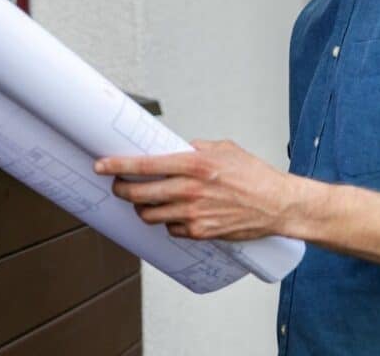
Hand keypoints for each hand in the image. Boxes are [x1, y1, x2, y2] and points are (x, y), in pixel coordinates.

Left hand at [93, 139, 295, 240]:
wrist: (278, 205)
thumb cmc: (255, 176)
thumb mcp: (225, 149)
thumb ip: (197, 148)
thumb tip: (176, 148)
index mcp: (194, 164)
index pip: (145, 164)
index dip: (117, 165)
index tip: (101, 165)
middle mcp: (190, 189)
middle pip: (139, 193)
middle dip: (121, 190)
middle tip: (119, 186)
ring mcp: (194, 214)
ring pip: (150, 214)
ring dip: (142, 208)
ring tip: (144, 201)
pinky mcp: (201, 232)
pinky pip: (171, 229)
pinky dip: (168, 222)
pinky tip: (174, 214)